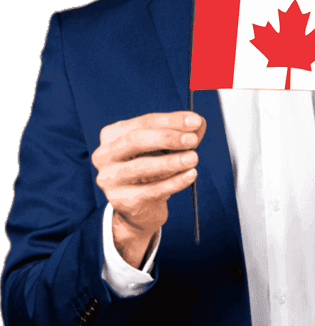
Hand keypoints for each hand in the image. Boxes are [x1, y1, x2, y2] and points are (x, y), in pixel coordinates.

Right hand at [92, 111, 205, 267]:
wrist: (141, 205)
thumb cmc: (152, 167)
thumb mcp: (164, 147)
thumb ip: (181, 133)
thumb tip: (197, 124)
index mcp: (113, 134)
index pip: (144, 122)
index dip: (171, 121)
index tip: (195, 121)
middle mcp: (105, 154)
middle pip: (135, 140)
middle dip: (167, 138)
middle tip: (192, 140)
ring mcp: (109, 178)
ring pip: (142, 166)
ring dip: (172, 161)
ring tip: (193, 158)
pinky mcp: (120, 199)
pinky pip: (151, 190)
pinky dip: (174, 182)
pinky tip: (190, 175)